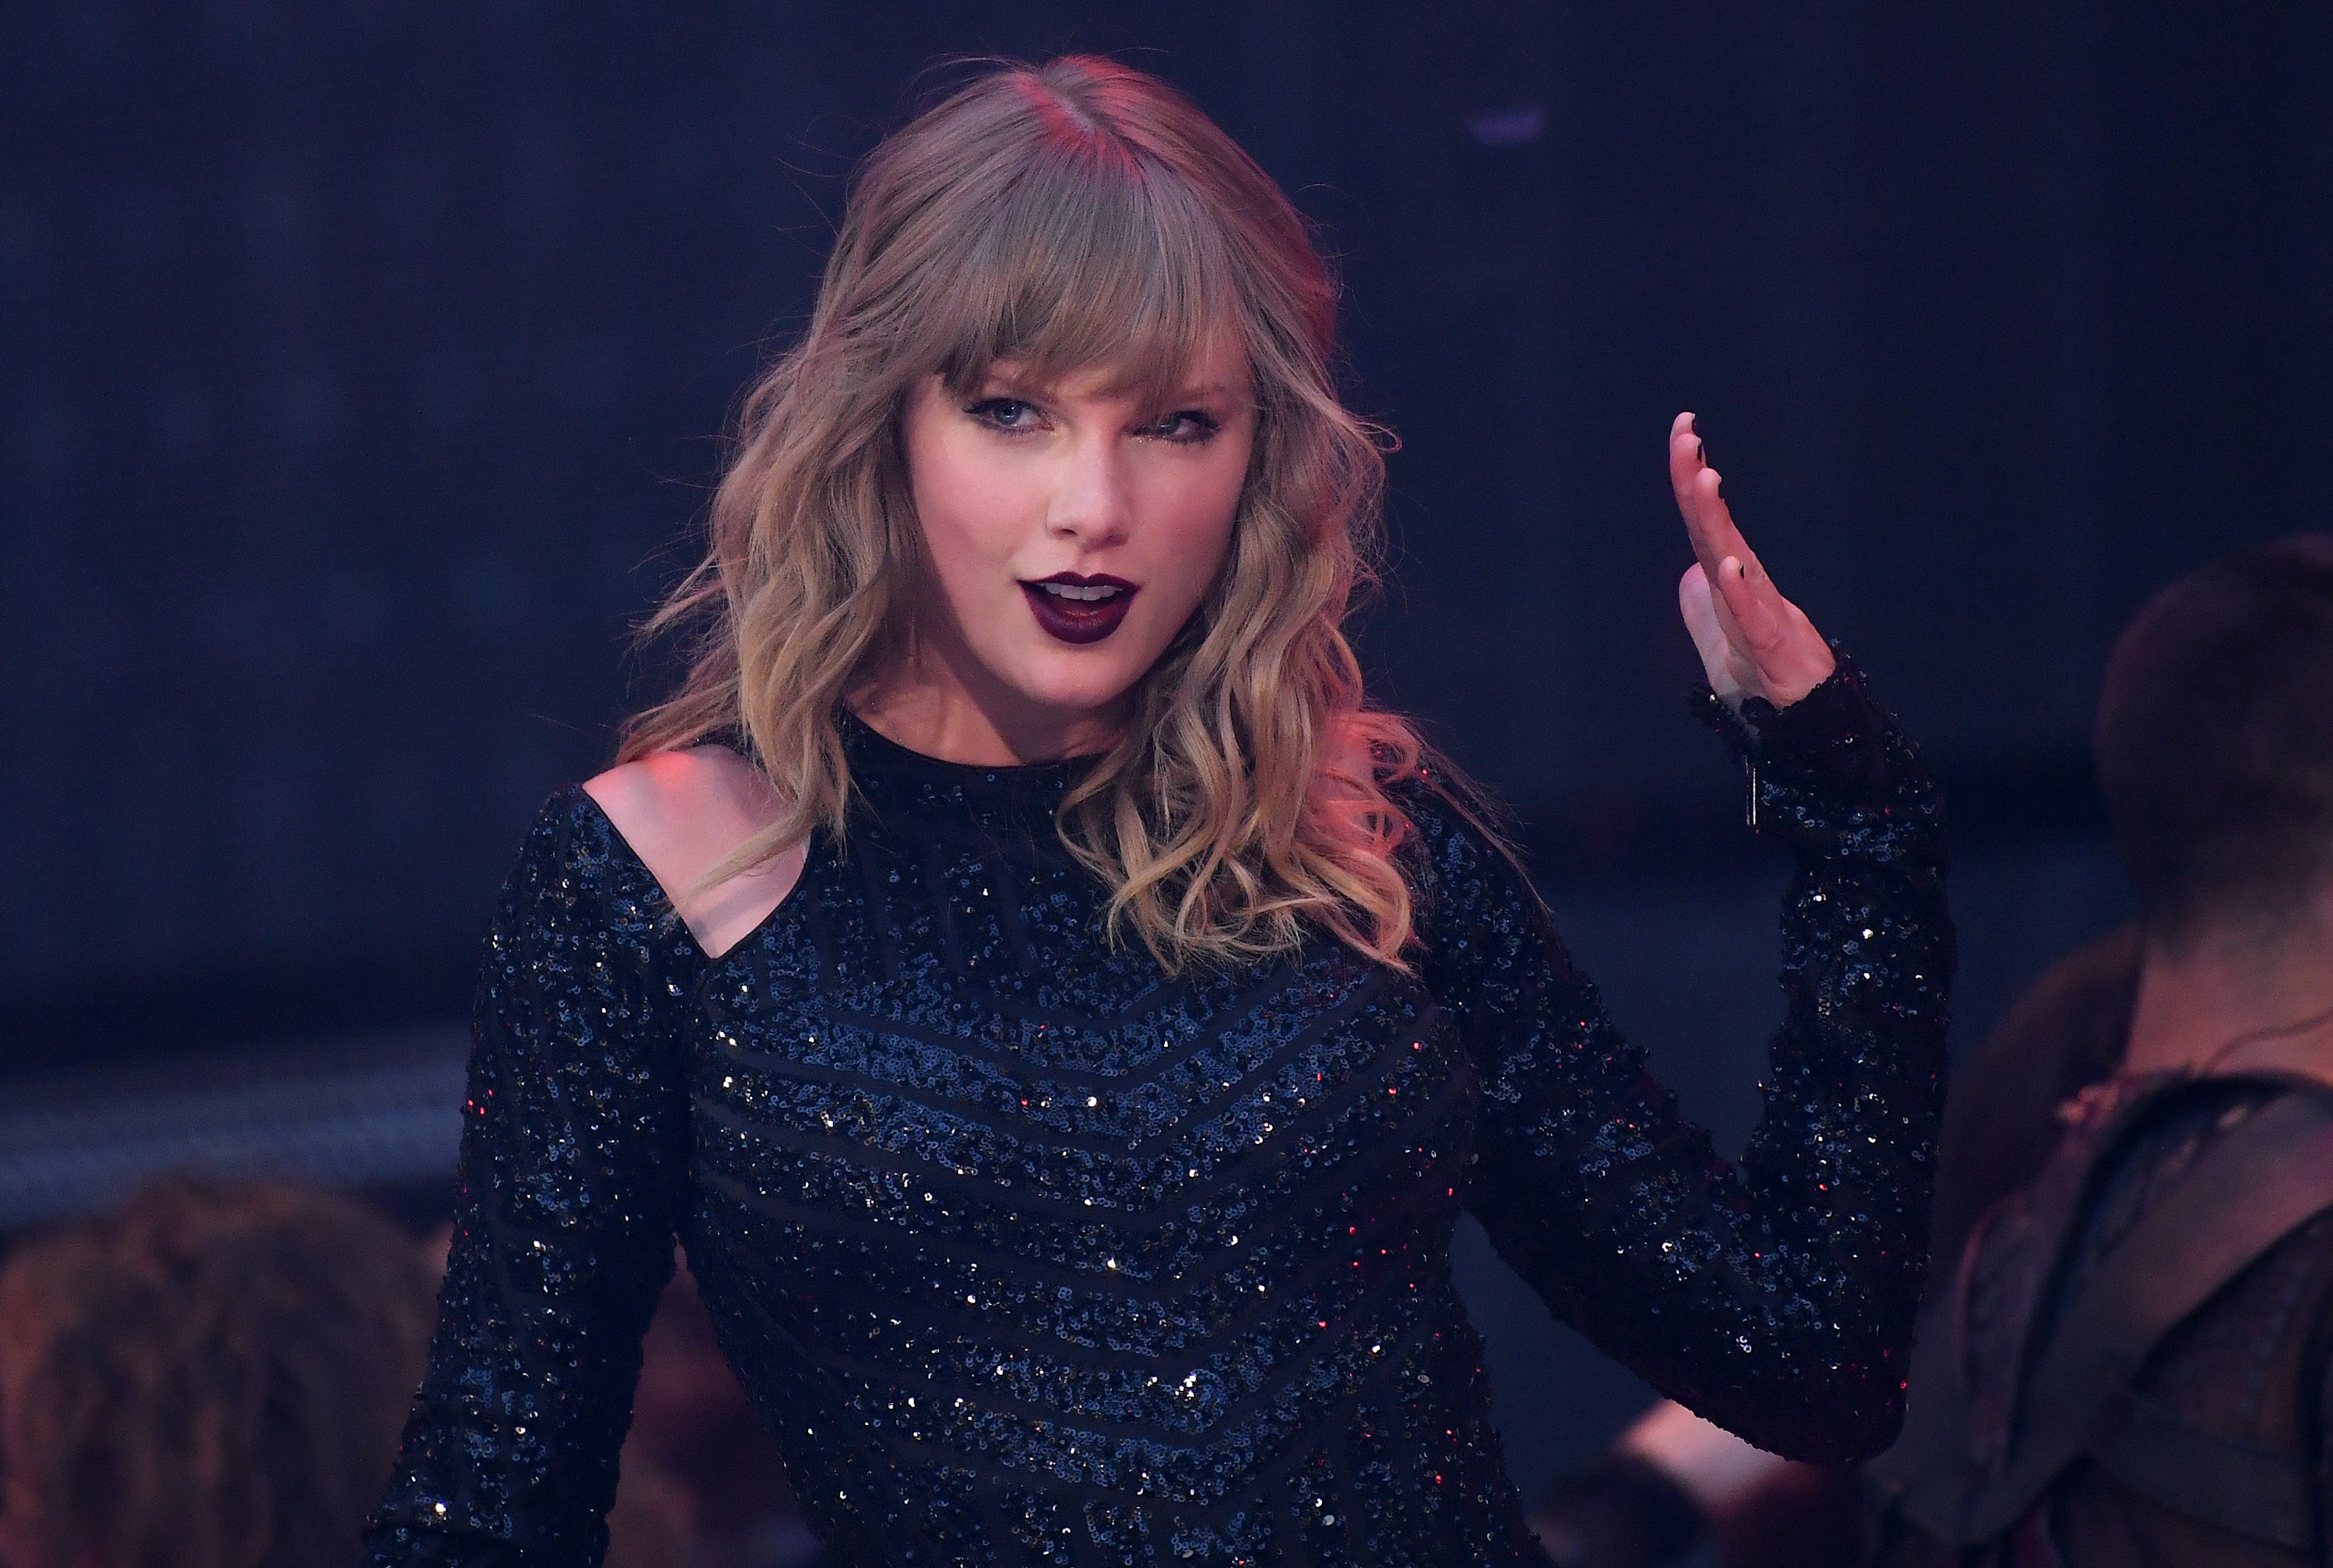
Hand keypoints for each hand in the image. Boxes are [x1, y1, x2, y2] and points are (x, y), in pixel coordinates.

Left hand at [1668, 412, 1835, 708]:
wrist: (1803, 727)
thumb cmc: (1763, 681)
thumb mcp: (1719, 640)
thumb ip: (1703, 606)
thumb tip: (1691, 574)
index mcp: (1730, 583)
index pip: (1703, 523)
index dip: (1689, 480)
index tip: (1683, 431)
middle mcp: (1747, 589)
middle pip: (1714, 529)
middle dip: (1696, 481)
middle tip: (1686, 435)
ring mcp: (1763, 615)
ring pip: (1734, 561)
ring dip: (1717, 519)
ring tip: (1703, 478)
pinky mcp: (1773, 650)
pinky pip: (1753, 618)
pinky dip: (1739, 592)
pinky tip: (1727, 565)